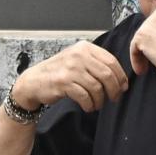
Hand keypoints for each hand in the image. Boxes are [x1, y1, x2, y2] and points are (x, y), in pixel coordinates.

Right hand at [11, 41, 127, 112]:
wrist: (32, 82)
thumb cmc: (57, 73)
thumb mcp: (76, 61)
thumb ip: (96, 64)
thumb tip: (121, 79)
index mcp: (84, 48)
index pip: (111, 62)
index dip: (121, 77)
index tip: (122, 88)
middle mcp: (78, 56)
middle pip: (107, 75)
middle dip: (114, 90)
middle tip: (113, 99)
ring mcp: (70, 69)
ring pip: (97, 87)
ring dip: (100, 100)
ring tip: (97, 104)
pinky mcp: (63, 82)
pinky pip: (85, 96)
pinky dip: (89, 104)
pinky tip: (88, 107)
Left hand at [130, 5, 155, 77]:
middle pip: (148, 30)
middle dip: (149, 44)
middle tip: (154, 58)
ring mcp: (149, 23)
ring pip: (141, 40)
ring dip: (143, 54)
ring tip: (146, 67)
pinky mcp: (141, 35)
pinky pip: (134, 49)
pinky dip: (136, 60)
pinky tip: (142, 71)